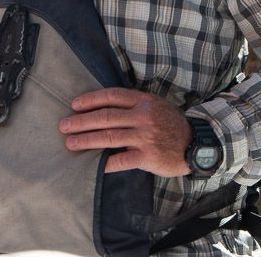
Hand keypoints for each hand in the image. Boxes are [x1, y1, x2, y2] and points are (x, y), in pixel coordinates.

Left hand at [59, 87, 192, 176]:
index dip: (91, 100)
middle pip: (106, 116)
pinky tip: (93, 165)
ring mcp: (145, 137)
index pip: (111, 96)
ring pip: (109, 137)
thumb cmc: (171, 124)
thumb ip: (133, 104)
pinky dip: (105, 163)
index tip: (74, 105)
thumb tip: (103, 107)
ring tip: (71, 143)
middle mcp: (143, 116)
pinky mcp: (148, 157)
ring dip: (86, 140)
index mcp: (143, 101)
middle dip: (81, 121)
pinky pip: (121, 160)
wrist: (197, 144)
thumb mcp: (155, 105)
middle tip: (64, 126)